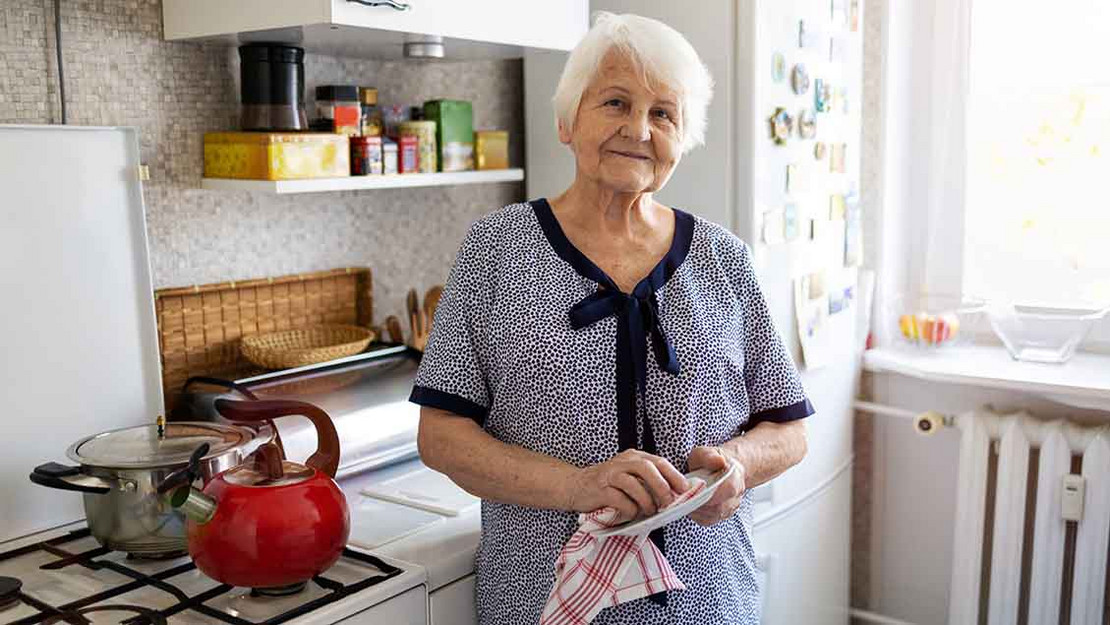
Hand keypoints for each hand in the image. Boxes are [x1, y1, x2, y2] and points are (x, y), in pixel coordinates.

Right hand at [567, 449, 689, 522]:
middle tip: (668, 502)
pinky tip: (631, 515)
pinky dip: (629, 509)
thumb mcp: (629, 477)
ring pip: (633, 484)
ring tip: (649, 512)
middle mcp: (622, 462)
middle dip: (661, 486)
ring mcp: (610, 474)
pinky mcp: (600, 489)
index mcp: (634, 457)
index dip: (674, 476)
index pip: (659, 462)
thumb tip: (673, 496)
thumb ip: (647, 482)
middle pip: (647, 468)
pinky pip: (619, 499)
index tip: (685, 490)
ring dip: (645, 501)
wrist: (575, 486)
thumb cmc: (608, 485)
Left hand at [687, 446, 746, 525]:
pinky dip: (695, 514)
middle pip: (717, 506)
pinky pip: (707, 520)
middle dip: (697, 503)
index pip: (728, 489)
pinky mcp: (721, 516)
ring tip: (685, 499)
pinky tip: (690, 504)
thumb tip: (718, 461)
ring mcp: (730, 508)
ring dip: (695, 509)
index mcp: (735, 477)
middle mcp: (736, 495)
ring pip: (711, 515)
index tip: (691, 491)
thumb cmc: (710, 461)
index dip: (708, 493)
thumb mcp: (705, 452)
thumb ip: (710, 456)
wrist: (719, 469)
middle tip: (683, 496)